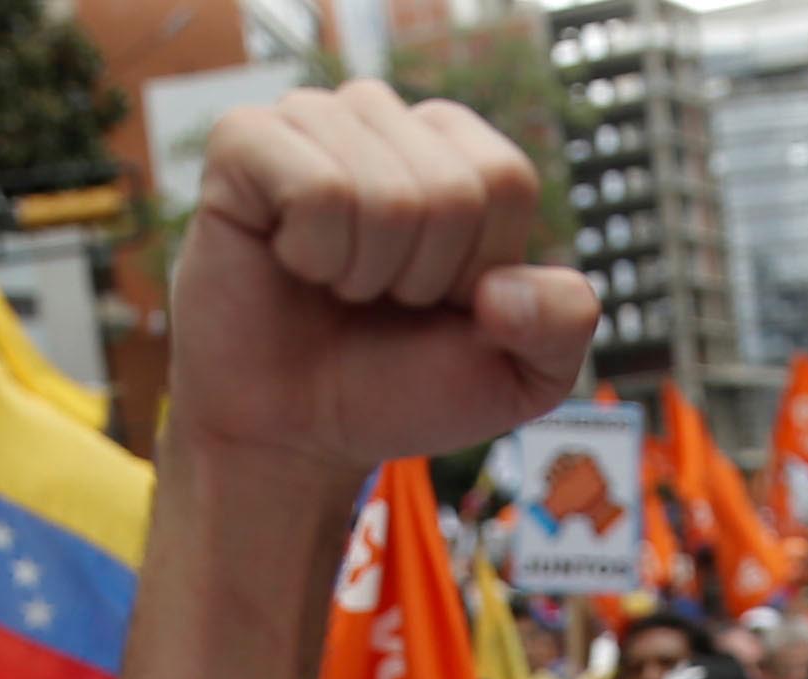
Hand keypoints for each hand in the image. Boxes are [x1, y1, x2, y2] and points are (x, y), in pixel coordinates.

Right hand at [173, 82, 598, 487]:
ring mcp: (311, 119)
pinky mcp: (243, 144)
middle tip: (378, 300)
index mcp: (454, 148)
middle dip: (420, 278)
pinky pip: (313, 187)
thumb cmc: (400, 386)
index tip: (435, 301)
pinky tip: (292, 262)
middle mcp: (383, 116)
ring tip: (336, 284)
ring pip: (382, 194)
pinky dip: (312, 253)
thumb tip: (501, 289)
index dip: (476, 270)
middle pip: (450, 190)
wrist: (297, 433)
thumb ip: (564, 324)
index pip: (504, 181)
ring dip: (365, 273)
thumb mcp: (520, 375)